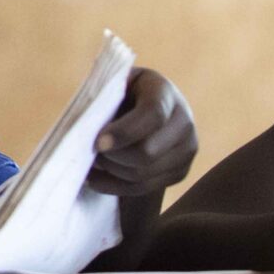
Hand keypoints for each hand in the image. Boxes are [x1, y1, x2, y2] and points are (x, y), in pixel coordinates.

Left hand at [89, 68, 197, 198]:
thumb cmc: (120, 92)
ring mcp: (187, 149)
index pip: (152, 115)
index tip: (98, 143)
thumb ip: (103, 102)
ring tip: (92, 162)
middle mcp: (184, 121)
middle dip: (113, 156)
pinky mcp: (181, 171)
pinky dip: (117, 186)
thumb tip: (86, 132)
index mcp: (164, 92)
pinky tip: (96, 179)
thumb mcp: (113, 85)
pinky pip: (146, 187)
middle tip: (90, 151)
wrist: (144, 104)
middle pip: (148, 152)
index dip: (124, 132)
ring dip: (112, 171)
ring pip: (145, 174)